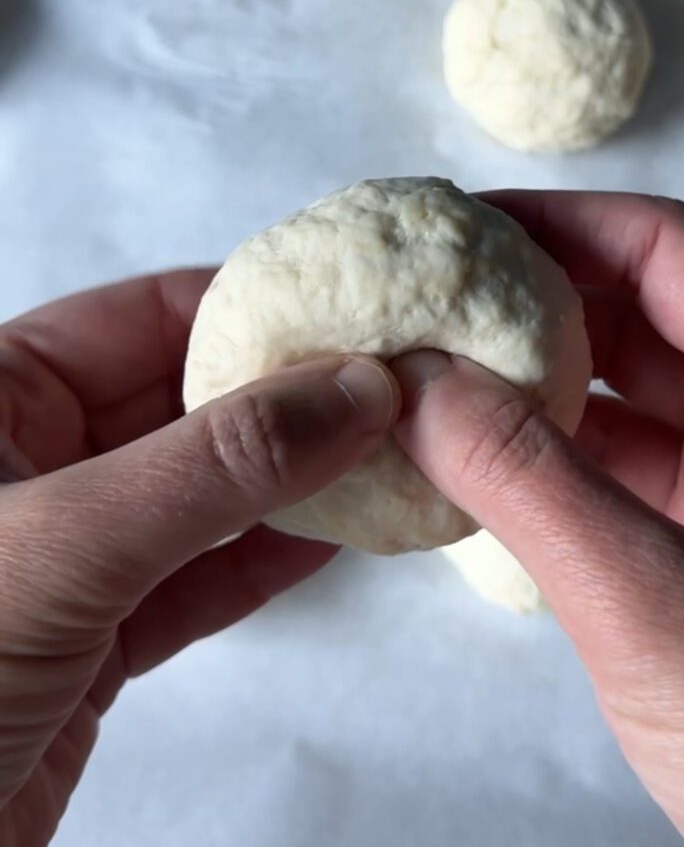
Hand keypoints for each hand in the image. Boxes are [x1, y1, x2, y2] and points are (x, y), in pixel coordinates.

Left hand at [0, 271, 397, 845]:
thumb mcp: (66, 542)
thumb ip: (215, 465)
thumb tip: (350, 392)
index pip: (141, 317)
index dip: (247, 310)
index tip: (347, 316)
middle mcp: (30, 464)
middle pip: (184, 402)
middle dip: (284, 398)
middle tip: (383, 391)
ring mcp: (68, 553)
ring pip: (202, 493)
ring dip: (291, 480)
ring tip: (379, 456)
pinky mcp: (95, 638)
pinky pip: (199, 578)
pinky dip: (266, 560)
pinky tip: (333, 538)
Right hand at [393, 192, 683, 846]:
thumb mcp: (651, 608)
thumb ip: (527, 484)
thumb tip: (415, 384)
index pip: (673, 254)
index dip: (564, 222)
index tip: (460, 227)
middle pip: (648, 312)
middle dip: (536, 296)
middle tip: (427, 294)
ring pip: (631, 389)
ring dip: (536, 375)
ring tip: (433, 364)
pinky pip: (624, 462)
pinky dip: (550, 450)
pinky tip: (477, 453)